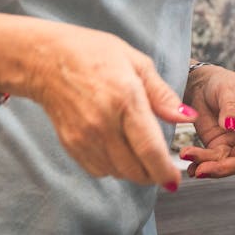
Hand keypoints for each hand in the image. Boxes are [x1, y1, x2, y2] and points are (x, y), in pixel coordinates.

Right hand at [28, 24, 193, 189]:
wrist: (46, 60)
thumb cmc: (95, 54)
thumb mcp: (137, 63)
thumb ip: (163, 95)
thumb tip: (188, 118)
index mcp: (125, 100)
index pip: (149, 148)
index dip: (164, 170)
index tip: (175, 181)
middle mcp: (103, 124)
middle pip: (134, 169)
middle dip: (153, 174)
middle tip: (162, 166)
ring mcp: (84, 137)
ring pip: (117, 172)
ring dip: (134, 170)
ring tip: (140, 152)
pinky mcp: (70, 144)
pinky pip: (98, 170)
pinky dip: (113, 167)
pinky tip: (118, 149)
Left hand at [178, 64, 234, 189]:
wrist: (200, 83)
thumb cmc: (221, 81)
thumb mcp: (228, 89)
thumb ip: (231, 107)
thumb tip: (232, 125)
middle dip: (223, 167)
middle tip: (203, 168)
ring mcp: (233, 141)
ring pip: (225, 162)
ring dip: (208, 164)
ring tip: (190, 158)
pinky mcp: (217, 146)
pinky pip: (211, 160)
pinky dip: (200, 164)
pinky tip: (190, 166)